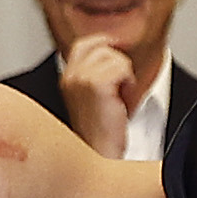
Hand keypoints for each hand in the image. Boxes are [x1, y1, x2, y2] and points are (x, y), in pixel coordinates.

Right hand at [58, 36, 139, 153]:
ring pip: (115, 56)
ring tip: (118, 99)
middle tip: (118, 93)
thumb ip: (97, 75)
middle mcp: (70, 76)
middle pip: (103, 47)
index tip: (117, 52)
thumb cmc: (101, 132)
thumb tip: (115, 50)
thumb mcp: (94, 98)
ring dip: (125, 76)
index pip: (84, 45)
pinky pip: (122, 68)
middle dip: (118, 66)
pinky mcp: (95, 84)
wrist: (100, 154)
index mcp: (67, 78)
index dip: (103, 43)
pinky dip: (128, 83)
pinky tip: (121, 101)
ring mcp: (80, 78)